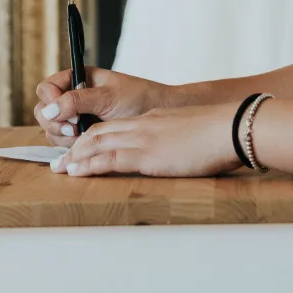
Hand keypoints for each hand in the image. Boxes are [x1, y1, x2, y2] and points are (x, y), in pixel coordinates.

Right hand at [34, 66, 182, 140]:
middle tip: (76, 128)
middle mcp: (72, 98)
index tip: (64, 111)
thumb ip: (77, 101)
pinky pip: (63, 144)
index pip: (46, 88)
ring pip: (51, 130)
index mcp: (77, 79)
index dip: (50, 100)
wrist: (161, 115)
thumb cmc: (139, 99)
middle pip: (44, 111)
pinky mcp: (82, 136)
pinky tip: (86, 145)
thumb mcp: (108, 97)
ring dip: (63, 137)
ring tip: (84, 135)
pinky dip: (70, 147)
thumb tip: (49, 110)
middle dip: (56, 122)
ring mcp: (75, 118)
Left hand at [52, 102, 243, 177]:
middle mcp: (143, 125)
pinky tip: (75, 172)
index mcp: (153, 120)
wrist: (231, 128)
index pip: (115, 126)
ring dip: (75, 156)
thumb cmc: (223, 133)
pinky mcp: (146, 154)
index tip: (82, 147)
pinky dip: (87, 165)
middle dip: (77, 145)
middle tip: (61, 160)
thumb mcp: (194, 133)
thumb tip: (180, 153)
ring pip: (97, 143)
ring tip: (60, 168)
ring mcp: (143, 138)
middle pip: (99, 131)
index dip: (94, 136)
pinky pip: (108, 158)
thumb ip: (179, 140)